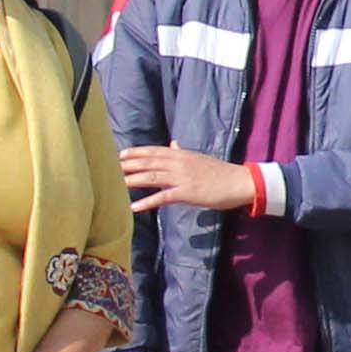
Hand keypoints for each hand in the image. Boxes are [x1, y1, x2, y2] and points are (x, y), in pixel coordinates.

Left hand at [122, 146, 259, 214]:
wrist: (240, 182)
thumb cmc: (221, 172)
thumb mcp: (200, 158)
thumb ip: (183, 152)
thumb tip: (173, 144)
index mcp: (182, 154)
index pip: (154, 151)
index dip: (137, 152)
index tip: (120, 154)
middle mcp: (179, 163)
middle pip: (149, 162)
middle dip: (129, 164)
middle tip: (110, 167)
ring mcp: (182, 177)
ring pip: (152, 177)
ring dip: (133, 180)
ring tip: (117, 183)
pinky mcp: (187, 193)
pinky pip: (163, 197)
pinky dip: (147, 202)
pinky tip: (134, 207)